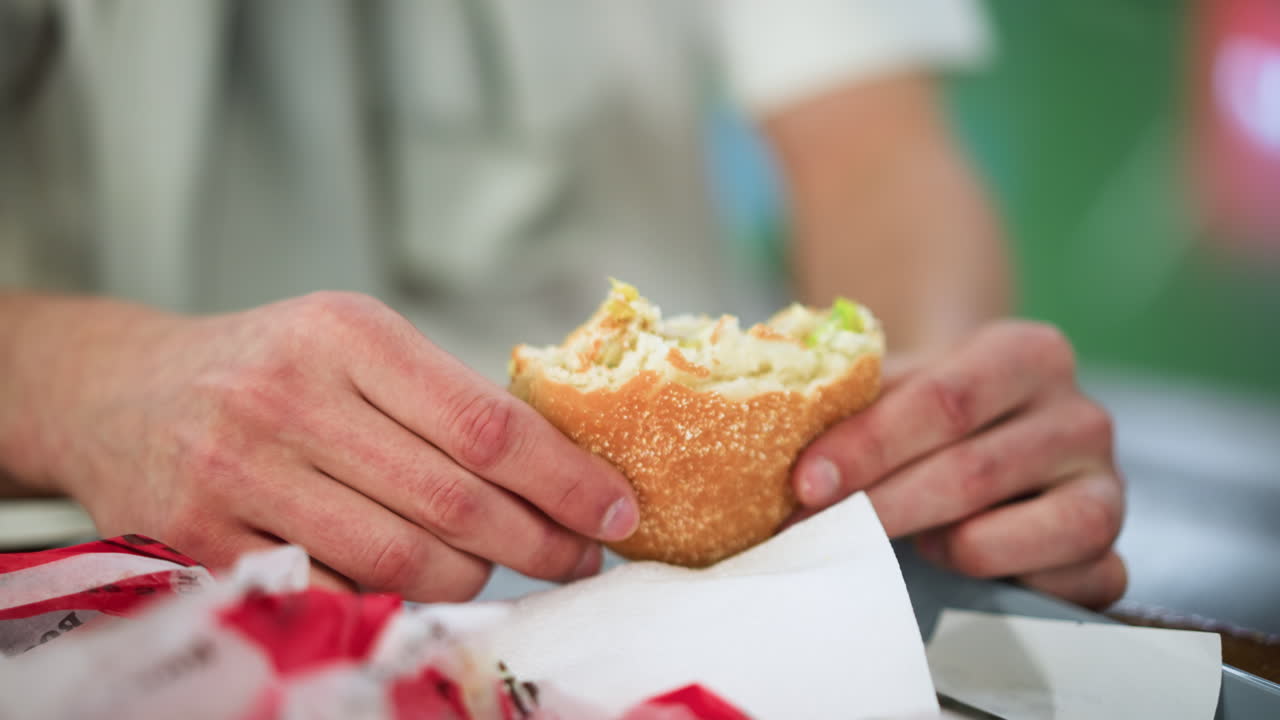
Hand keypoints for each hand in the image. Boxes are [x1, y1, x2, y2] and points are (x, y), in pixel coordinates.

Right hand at [52, 292, 638, 600]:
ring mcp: (241, 472)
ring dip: (475, 579)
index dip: (566, 479)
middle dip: (539, 543)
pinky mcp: (204, 540)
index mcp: (348, 334)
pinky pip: (335, 593)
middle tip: (579, 559)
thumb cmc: (266, 365)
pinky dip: (394, 601)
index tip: (617, 512)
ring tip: (507, 573)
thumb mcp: (353, 342)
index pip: (487, 424)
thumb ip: (442, 398)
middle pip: (455, 500)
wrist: (121, 389)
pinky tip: (425, 588)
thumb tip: (561, 471)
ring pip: (402, 558)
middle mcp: (292, 397)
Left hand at [791, 321, 1125, 608]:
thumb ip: (850, 398)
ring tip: (908, 539)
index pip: (944, 400)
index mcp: (1029, 354)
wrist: (994, 423)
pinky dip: (993, 587)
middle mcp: (1082, 417)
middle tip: (812, 531)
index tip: (804, 484)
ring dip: (934, 547)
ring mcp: (1106, 489)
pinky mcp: (1110, 557)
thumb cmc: (932, 406)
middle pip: (968, 473)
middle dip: (877, 507)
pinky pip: (1050, 590)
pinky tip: (960, 564)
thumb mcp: (899, 380)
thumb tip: (768, 430)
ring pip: (1004, 537)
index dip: (868, 446)